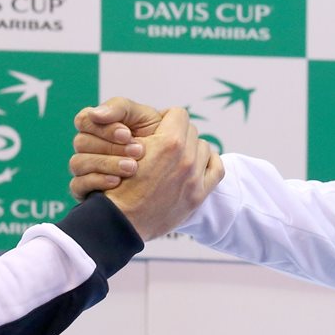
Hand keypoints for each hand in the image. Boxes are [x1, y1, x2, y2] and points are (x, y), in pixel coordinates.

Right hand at [70, 97, 163, 199]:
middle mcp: (88, 147)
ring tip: (133, 168)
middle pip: (81, 142)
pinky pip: (78, 185)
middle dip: (111, 147)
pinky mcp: (85, 190)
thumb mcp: (144, 117)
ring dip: (108, 163)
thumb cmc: (155, 139)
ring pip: (78, 163)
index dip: (104, 128)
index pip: (84, 120)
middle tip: (139, 152)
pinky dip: (98, 181)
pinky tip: (117, 181)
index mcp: (99, 125)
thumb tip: (95, 114)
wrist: (168, 174)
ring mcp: (85, 169)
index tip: (127, 134)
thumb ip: (119, 108)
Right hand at [97, 106, 222, 240]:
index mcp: (169, 142)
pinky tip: (197, 164)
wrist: (120, 221)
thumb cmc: (117, 184)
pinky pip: (217, 169)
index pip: (178, 113)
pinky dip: (209, 162)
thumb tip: (159, 117)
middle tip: (164, 143)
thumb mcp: (126, 147)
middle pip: (191, 130)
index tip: (158, 127)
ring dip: (191, 148)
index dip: (166, 117)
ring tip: (175, 157)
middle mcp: (186, 158)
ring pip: (203, 147)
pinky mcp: (198, 195)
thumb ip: (145, 130)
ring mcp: (194, 178)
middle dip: (177, 133)